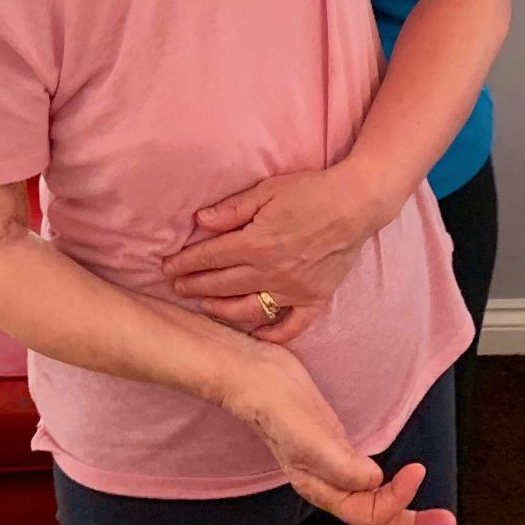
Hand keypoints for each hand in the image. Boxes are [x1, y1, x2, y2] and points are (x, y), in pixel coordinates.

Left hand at [163, 164, 388, 346]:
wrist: (357, 203)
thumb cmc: (312, 191)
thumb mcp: (268, 190)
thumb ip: (233, 209)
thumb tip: (200, 221)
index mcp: (256, 243)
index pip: (210, 257)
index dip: (185, 263)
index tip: (167, 267)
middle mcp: (270, 272)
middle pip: (223, 284)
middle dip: (195, 286)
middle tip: (177, 288)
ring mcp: (293, 289)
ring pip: (249, 309)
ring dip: (222, 310)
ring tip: (206, 307)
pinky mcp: (315, 299)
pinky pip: (291, 325)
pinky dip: (273, 334)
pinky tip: (256, 334)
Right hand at [225, 344, 454, 524]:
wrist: (255, 379)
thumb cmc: (276, 408)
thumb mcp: (309, 438)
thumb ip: (341, 465)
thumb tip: (376, 482)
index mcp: (321, 490)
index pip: (369, 514)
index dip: (398, 500)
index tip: (418, 471)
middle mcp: (328, 487)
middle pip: (373, 521)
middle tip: (446, 523)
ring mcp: (331, 469)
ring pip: (370, 507)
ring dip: (400, 520)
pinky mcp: (335, 449)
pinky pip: (365, 484)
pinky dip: (384, 494)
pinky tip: (389, 492)